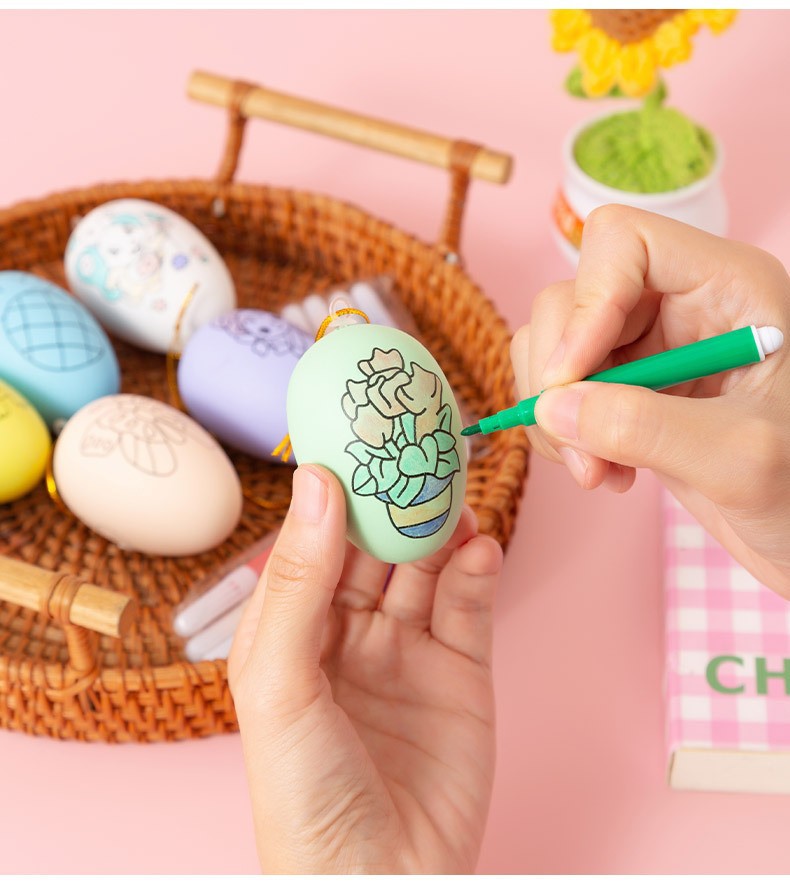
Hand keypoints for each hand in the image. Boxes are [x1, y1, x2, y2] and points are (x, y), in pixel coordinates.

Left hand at [228, 464, 502, 873]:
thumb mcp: (280, 682)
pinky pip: (469, 607)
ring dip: (441, 527)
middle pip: (375, 547)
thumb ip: (300, 582)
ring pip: (425, 568)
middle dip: (396, 499)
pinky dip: (477, 572)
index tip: (357, 436)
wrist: (381, 884)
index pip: (316, 542)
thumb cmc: (304, 795)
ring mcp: (406, 653)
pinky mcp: (459, 675)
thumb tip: (318, 487)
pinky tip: (481, 548)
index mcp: (294, 631)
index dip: (336, 491)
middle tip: (421, 447)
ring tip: (457, 488)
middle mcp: (349, 634)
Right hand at [512, 205, 789, 596]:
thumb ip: (644, 428)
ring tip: (597, 472)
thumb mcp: (738, 457)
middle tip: (581, 450)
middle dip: (559, 380)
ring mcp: (646, 351)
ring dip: (555, 416)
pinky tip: (605, 474)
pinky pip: (559, 393)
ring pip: (553, 348)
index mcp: (725, 287)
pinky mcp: (625, 393)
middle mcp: (678, 305)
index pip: (623, 241)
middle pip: (570, 300)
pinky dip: (562, 436)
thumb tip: (552, 409)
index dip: (587, 303)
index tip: (572, 379)